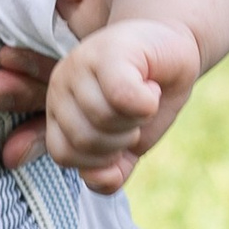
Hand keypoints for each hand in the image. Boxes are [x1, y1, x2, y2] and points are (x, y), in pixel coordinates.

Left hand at [44, 20, 202, 192]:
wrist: (172, 54)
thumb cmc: (145, 100)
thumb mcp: (124, 146)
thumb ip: (107, 172)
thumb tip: (96, 178)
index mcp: (56, 111)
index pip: (63, 154)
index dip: (100, 159)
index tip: (119, 136)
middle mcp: (60, 85)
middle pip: (84, 141)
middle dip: (120, 140)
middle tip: (134, 115)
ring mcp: (81, 64)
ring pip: (102, 120)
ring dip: (136, 120)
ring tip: (143, 98)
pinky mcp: (110, 51)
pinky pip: (122, 98)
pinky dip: (146, 104)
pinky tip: (151, 89)